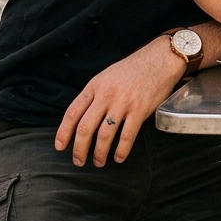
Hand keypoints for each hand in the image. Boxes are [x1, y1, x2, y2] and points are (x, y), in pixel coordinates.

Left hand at [54, 35, 185, 166]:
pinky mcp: (140, 109)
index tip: (60, 146)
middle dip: (79, 149)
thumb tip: (83, 118)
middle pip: (85, 128)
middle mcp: (106, 95)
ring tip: (99, 162)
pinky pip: (127, 136)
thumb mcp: (107, 76)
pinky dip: (121, 150)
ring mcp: (123, 103)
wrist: (160, 59)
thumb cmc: (133, 68)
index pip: (72, 113)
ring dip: (99, 153)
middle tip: (79, 161)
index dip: (63, 133)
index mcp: (95, 86)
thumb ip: (95, 94)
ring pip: (104, 135)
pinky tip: (119, 157)